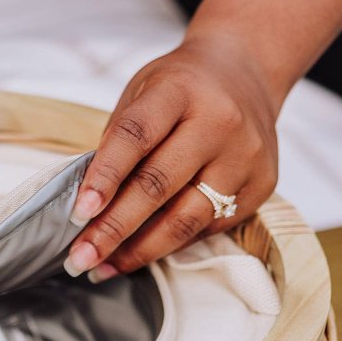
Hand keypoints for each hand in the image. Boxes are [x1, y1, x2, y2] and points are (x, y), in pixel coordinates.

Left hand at [64, 32, 279, 282]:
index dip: (103, 178)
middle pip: (159, 186)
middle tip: (79, 258)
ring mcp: (246, 155)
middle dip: (113, 229)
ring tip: (102, 268)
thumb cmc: (180, 88)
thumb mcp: (142, 94)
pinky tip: (139, 255)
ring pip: (187, 218)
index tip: (78, 214)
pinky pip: (209, 226)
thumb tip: (88, 207)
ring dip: (139, 250)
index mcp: (180, 90)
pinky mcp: (263, 184)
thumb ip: (118, 143)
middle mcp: (219, 122)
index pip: (135, 137)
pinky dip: (170, 245)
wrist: (247, 72)